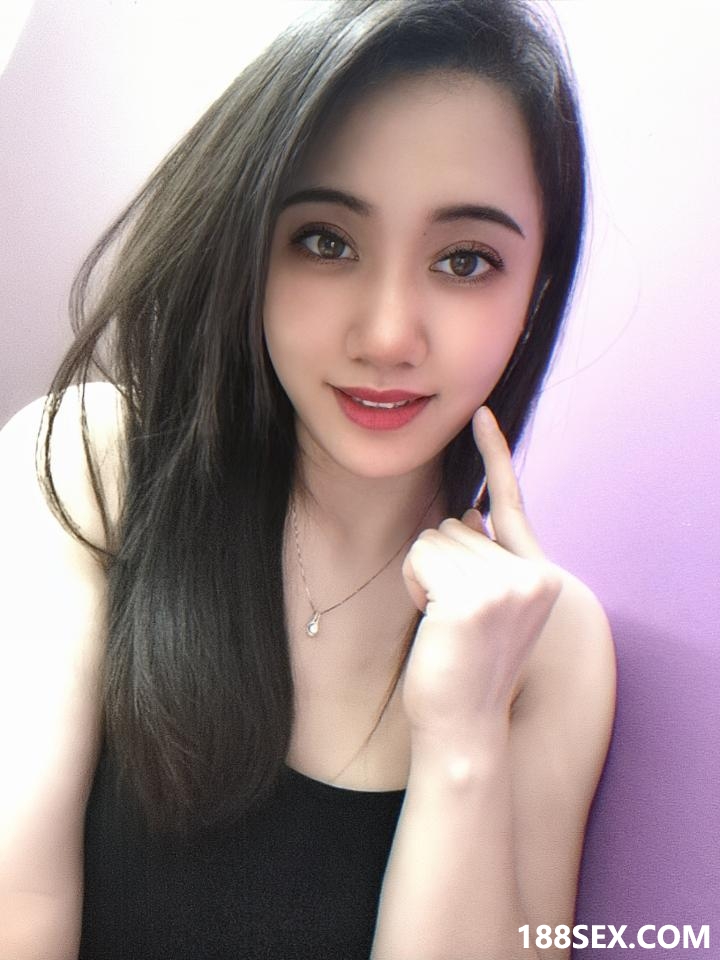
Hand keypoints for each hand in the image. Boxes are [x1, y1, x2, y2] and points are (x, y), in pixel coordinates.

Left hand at [400, 407, 561, 741]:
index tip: (480, 414)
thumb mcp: (487, 606)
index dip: (495, 454)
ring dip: (424, 575)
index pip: (513, 504)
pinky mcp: (472, 598)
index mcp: (542, 576)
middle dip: (439, 562)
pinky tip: (432, 623)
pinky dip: (414, 584)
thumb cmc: (466, 666)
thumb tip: (470, 510)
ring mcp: (506, 586)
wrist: (463, 726)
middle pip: (457, 524)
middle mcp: (534, 575)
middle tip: (450, 616)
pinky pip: (420, 556)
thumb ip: (487, 559)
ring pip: (434, 539)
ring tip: (443, 622)